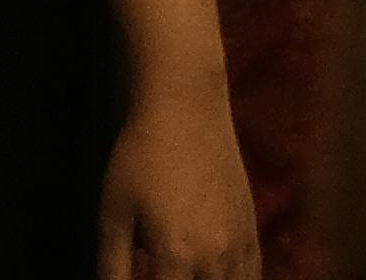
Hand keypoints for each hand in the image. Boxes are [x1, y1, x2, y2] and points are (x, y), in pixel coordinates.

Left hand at [99, 75, 257, 279]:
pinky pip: (253, 271)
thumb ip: (112, 268)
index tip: (141, 277)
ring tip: (185, 273)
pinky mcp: (250, 221)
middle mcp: (214, 255)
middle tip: (158, 271)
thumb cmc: (140, 156)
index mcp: (176, 257)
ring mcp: (238, 239)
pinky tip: (220, 276)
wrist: (185, 102)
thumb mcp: (113, 215)